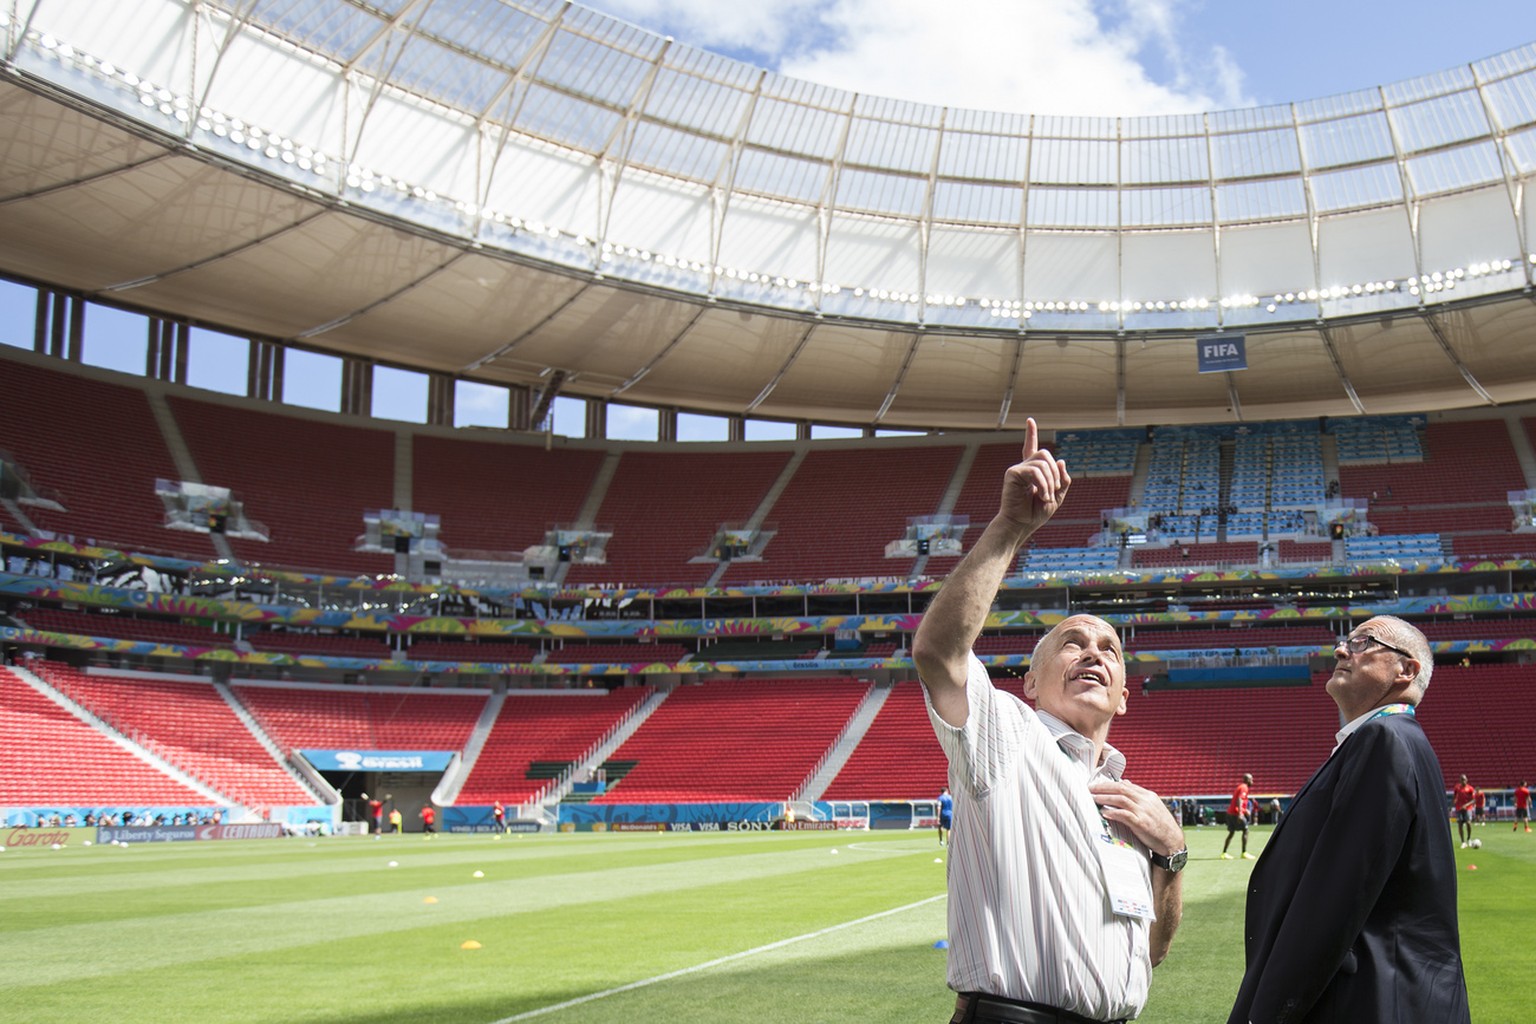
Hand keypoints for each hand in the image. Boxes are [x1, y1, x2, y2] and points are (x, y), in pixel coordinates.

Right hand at [999, 417, 1070, 534]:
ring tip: (1047, 497)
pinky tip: (1041, 496)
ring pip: (1043, 463)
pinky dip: (1043, 485)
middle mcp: (1024, 467)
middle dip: (1055, 472)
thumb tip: (1061, 460)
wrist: (1021, 524)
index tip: (1029, 420)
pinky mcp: (1012, 474)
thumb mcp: (1057, 497)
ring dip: (1051, 482)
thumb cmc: (1036, 513)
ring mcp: (1018, 469)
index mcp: (1033, 471)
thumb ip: (1062, 480)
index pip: (1032, 448)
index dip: (1030, 434)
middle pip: (1045, 454)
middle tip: (1055, 490)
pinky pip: (1035, 471)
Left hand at [1090, 779, 1182, 855]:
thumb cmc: (1160, 825)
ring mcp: (1144, 811)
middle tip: (1090, 789)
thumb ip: (1138, 795)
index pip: (1125, 785)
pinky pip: (1125, 815)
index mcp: (1148, 795)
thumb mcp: (1152, 806)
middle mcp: (1146, 801)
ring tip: (1093, 799)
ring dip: (1105, 798)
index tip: (1096, 785)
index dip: (1109, 784)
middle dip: (1103, 788)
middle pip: (1121, 789)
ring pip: (1121, 799)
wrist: (1172, 842)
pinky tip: (1104, 812)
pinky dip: (1113, 812)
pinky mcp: (1142, 823)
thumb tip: (1125, 782)